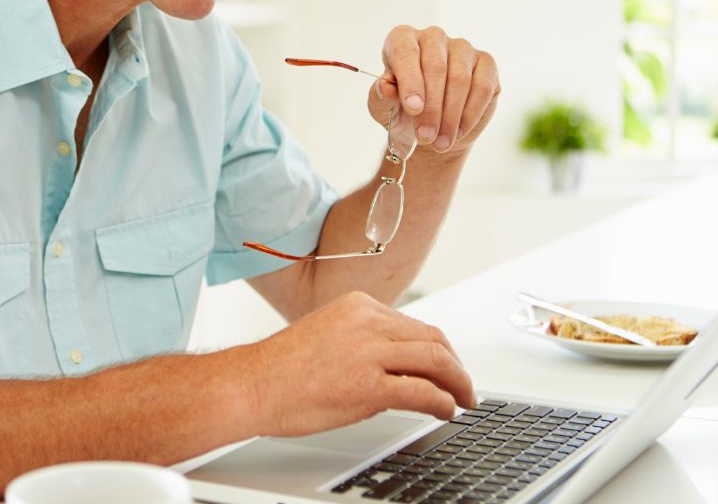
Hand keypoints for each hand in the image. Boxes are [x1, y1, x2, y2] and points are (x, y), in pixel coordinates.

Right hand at [241, 291, 475, 436]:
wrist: (252, 385)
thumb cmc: (282, 368)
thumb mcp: (330, 333)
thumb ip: (364, 340)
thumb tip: (397, 363)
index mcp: (358, 305)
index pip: (414, 324)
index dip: (439, 348)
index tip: (447, 364)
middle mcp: (367, 321)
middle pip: (432, 338)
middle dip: (456, 365)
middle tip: (465, 385)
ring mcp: (369, 352)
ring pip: (434, 360)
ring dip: (457, 383)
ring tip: (463, 399)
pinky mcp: (368, 385)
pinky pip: (422, 391)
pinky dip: (443, 402)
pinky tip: (446, 411)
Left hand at [368, 26, 499, 154]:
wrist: (431, 130)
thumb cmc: (403, 113)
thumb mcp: (383, 109)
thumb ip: (380, 96)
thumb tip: (385, 85)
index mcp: (402, 40)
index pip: (405, 51)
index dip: (409, 81)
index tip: (413, 109)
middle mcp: (433, 38)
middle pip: (435, 66)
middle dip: (431, 107)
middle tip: (425, 136)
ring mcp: (462, 48)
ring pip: (460, 78)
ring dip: (450, 116)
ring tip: (440, 142)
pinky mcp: (486, 64)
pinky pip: (483, 87)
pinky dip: (470, 114)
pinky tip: (458, 132)